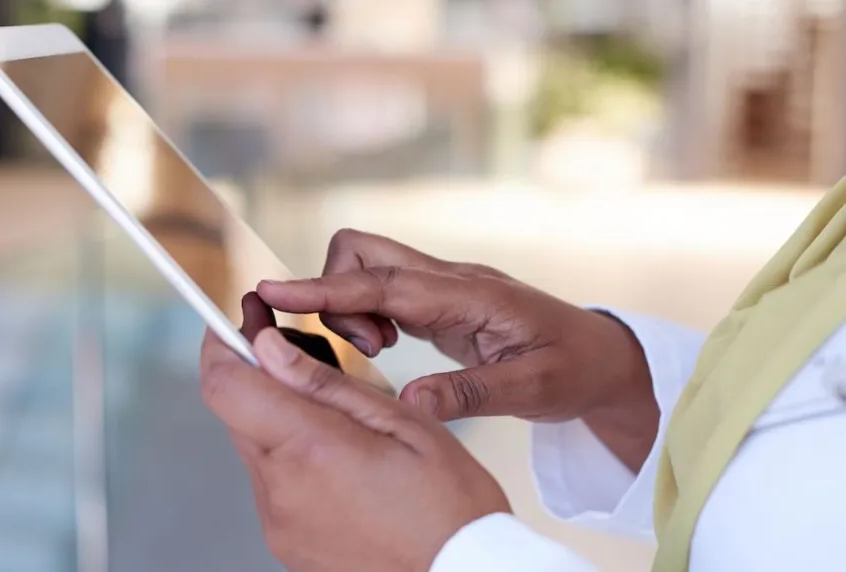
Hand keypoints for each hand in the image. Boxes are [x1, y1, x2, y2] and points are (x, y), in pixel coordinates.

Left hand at [200, 294, 509, 570]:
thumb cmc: (450, 507)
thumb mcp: (402, 423)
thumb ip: (326, 384)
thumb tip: (267, 348)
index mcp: (309, 448)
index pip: (225, 384)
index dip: (222, 342)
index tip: (242, 319)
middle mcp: (280, 489)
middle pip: (238, 412)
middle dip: (260, 376)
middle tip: (298, 353)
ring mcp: (279, 522)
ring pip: (256, 448)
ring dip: (280, 421)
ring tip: (339, 422)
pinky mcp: (286, 543)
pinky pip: (273, 485)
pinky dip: (293, 461)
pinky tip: (340, 462)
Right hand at [257, 230, 655, 469]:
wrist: (603, 356)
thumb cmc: (574, 368)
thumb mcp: (532, 390)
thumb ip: (470, 394)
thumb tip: (409, 403)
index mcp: (469, 296)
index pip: (381, 283)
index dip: (323, 287)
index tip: (271, 290)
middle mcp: (449, 280)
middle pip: (363, 253)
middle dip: (334, 290)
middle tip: (363, 346)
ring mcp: (442, 286)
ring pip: (368, 269)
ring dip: (350, 305)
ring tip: (375, 351)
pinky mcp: (438, 300)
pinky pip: (381, 290)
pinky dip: (365, 313)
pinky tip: (382, 346)